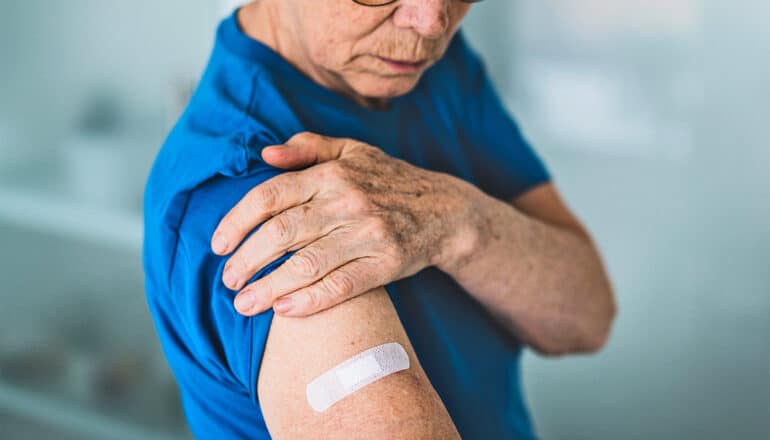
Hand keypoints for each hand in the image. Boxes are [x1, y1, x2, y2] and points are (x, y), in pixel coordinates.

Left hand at [211, 132, 477, 316]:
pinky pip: (342, 285)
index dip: (238, 221)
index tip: (218, 244)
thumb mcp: (352, 151)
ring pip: (307, 264)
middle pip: (282, 232)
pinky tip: (284, 311)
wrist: (445, 210)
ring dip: (269, 287)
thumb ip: (308, 147)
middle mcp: (348, 201)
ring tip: (243, 303)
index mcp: (332, 173)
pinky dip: (311, 300)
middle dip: (247, 259)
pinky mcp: (387, 263)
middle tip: (227, 279)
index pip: (271, 196)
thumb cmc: (389, 180)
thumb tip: (265, 153)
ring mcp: (369, 234)